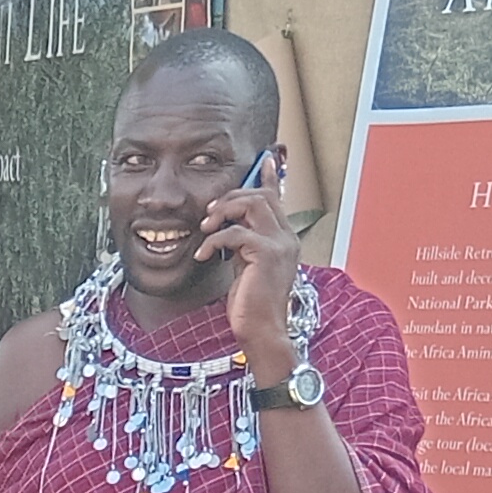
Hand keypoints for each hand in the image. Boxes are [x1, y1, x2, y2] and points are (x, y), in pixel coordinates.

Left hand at [200, 172, 306, 373]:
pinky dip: (215, 241)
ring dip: (222, 212)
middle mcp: (287, 238)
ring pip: (252, 204)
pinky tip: (204, 255)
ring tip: (205, 230)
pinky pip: (236, 233)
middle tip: (208, 215)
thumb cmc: (251, 307)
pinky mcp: (267, 255)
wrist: (262, 332)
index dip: (269, 177)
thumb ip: (243, 245)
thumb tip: (226, 227)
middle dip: (230, 198)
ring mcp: (280, 245)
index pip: (277, 199)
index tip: (264, 160)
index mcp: (284, 239)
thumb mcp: (246, 268)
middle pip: (261, 195)